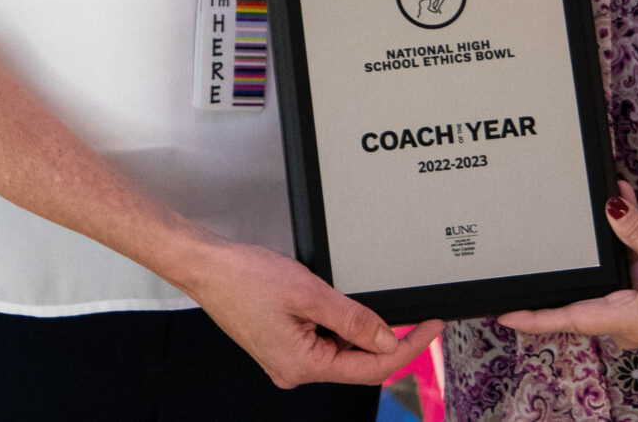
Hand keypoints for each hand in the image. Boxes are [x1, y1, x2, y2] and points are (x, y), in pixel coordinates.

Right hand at [179, 238, 443, 388]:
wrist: (206, 267)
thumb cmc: (245, 278)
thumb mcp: (310, 294)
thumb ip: (353, 319)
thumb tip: (386, 339)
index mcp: (301, 366)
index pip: (370, 367)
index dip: (407, 347)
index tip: (431, 329)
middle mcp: (294, 370)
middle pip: (357, 363)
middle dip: (388, 340)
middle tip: (419, 317)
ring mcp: (287, 358)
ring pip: (341, 351)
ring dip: (362, 331)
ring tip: (376, 305)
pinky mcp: (282, 344)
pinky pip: (323, 340)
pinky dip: (341, 325)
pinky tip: (345, 307)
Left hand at [495, 183, 637, 350]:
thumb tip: (611, 207)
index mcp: (627, 320)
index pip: (568, 319)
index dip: (533, 317)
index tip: (502, 313)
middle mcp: (628, 322)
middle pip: (580, 301)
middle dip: (560, 275)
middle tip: (527, 259)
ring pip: (604, 282)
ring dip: (595, 254)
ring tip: (582, 218)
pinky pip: (625, 274)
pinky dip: (621, 247)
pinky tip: (624, 211)